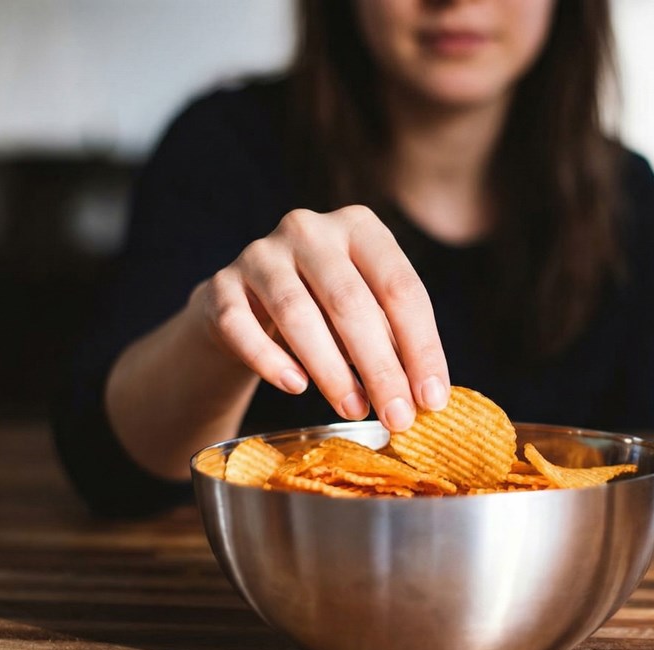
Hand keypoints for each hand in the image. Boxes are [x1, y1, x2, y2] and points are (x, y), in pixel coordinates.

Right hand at [192, 205, 449, 430]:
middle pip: (350, 301)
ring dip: (331, 369)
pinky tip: (296, 386)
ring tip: (354, 409)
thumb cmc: (324, 311)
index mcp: (360, 227)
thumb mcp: (367, 312)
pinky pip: (241, 325)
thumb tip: (427, 397)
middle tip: (396, 417)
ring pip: (297, 313)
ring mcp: (261, 254)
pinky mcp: (221, 286)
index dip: (421, 346)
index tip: (432, 399)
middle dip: (379, 367)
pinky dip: (270, 360)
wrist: (245, 306)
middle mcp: (309, 230)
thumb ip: (395, 343)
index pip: (401, 287)